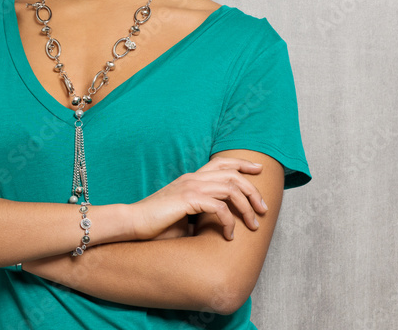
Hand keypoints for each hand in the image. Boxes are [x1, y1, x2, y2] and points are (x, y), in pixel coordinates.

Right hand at [128, 157, 267, 240]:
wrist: (133, 222)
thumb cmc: (156, 224)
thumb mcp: (185, 216)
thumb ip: (202, 214)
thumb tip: (220, 225)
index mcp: (191, 179)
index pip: (220, 163)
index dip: (242, 163)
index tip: (258, 170)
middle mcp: (193, 178)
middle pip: (232, 174)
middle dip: (253, 190)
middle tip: (263, 208)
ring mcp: (190, 187)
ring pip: (231, 189)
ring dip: (247, 207)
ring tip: (253, 224)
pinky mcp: (188, 199)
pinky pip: (220, 207)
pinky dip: (230, 222)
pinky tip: (229, 235)